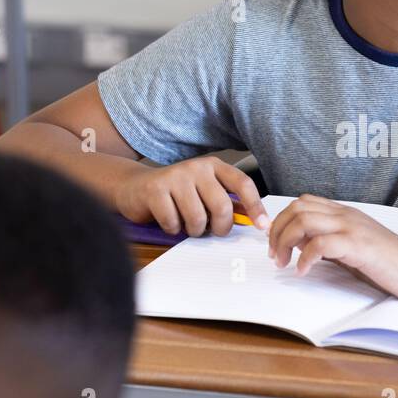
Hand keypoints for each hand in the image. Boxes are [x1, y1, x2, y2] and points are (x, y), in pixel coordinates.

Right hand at [115, 154, 269, 236]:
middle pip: (222, 206)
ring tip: (187, 225)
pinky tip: (169, 221)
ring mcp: (175, 176)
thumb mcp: (204, 192)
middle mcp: (196, 167)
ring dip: (194, 230)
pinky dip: (173, 229)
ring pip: (197, 218)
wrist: (134, 186)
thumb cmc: (175, 193)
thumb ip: (228, 203)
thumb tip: (255, 220)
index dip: (255, 206)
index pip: (242, 183)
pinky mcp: (155, 189)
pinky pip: (173, 222)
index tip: (263, 226)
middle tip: (213, 231)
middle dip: (220, 227)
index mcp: (214, 166)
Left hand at [267, 194, 397, 300]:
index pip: (303, 202)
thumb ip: (328, 241)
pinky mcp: (359, 246)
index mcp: (345, 213)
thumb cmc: (390, 262)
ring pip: (304, 221)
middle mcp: (346, 215)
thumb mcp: (352, 248)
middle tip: (275, 256)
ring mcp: (353, 228)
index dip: (282, 220)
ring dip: (285, 243)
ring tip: (283, 263)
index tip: (276, 242)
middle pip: (297, 208)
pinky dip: (305, 259)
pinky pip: (320, 245)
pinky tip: (303, 272)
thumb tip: (299, 242)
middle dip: (277, 231)